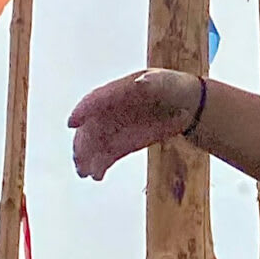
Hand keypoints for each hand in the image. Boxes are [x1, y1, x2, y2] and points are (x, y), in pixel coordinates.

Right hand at [68, 69, 201, 180]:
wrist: (186, 105)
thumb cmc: (173, 88)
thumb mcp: (166, 83)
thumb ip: (152, 83)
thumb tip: (140, 82)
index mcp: (117, 91)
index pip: (95, 100)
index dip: (83, 111)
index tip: (73, 123)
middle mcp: (111, 110)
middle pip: (91, 127)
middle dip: (82, 143)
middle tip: (79, 159)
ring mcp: (116, 127)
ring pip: (96, 144)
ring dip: (88, 158)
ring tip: (85, 172)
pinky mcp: (123, 143)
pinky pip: (108, 155)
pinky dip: (101, 165)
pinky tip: (97, 176)